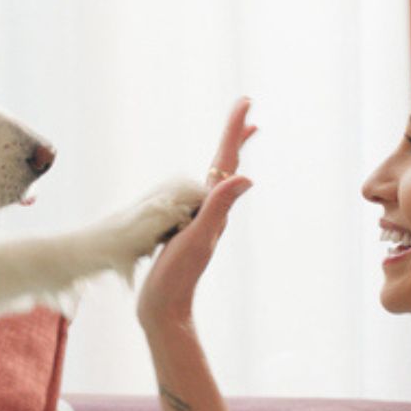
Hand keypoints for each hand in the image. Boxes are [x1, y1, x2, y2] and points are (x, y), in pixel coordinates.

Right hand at [137, 97, 256, 332]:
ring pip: (215, 179)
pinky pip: (199, 196)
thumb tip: (247, 179)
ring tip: (236, 138)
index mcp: (214, 208)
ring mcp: (198, 221)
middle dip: (235, 136)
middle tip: (246, 108)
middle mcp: (211, 212)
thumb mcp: (199, 238)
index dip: (235, 130)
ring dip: (226, 155)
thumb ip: (219, 208)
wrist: (164, 308)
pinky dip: (206, 179)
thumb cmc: (178, 276)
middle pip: (226, 165)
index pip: (228, 161)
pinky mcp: (185, 230)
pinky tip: (204, 184)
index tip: (246, 102)